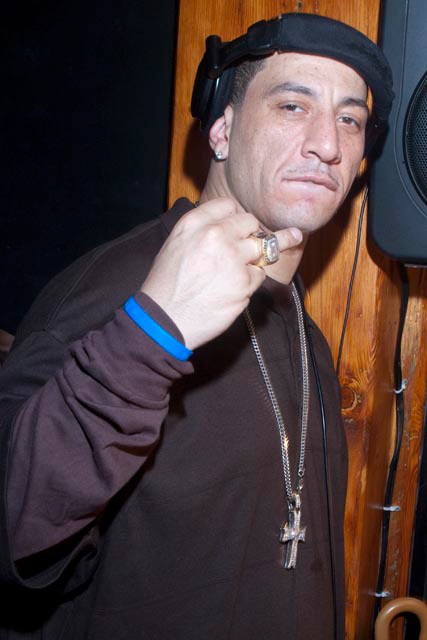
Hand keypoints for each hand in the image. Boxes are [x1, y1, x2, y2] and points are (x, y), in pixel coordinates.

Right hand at [141, 198, 301, 349]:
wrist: (164, 320)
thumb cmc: (166, 286)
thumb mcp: (175, 245)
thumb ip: (200, 231)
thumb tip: (229, 227)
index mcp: (194, 223)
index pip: (228, 204)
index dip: (234, 217)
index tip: (236, 228)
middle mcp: (215, 234)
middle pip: (250, 222)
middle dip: (249, 235)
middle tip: (241, 251)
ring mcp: (232, 257)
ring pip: (261, 248)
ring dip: (254, 259)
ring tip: (237, 273)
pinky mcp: (244, 281)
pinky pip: (259, 274)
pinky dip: (250, 282)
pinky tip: (232, 290)